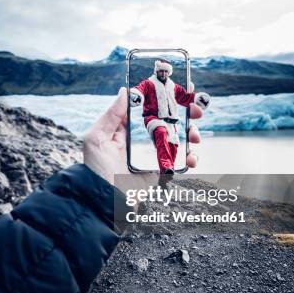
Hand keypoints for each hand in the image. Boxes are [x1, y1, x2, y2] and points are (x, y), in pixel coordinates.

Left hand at [83, 87, 203, 185]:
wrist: (105, 202)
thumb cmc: (96, 170)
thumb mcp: (96, 139)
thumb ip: (111, 115)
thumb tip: (126, 91)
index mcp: (129, 128)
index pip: (151, 107)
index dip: (167, 97)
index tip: (183, 90)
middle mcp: (144, 138)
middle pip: (171, 120)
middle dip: (187, 112)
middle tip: (197, 110)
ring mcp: (156, 154)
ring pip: (181, 138)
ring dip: (193, 133)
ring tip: (195, 136)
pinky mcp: (163, 171)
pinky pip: (183, 161)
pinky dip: (192, 157)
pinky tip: (191, 159)